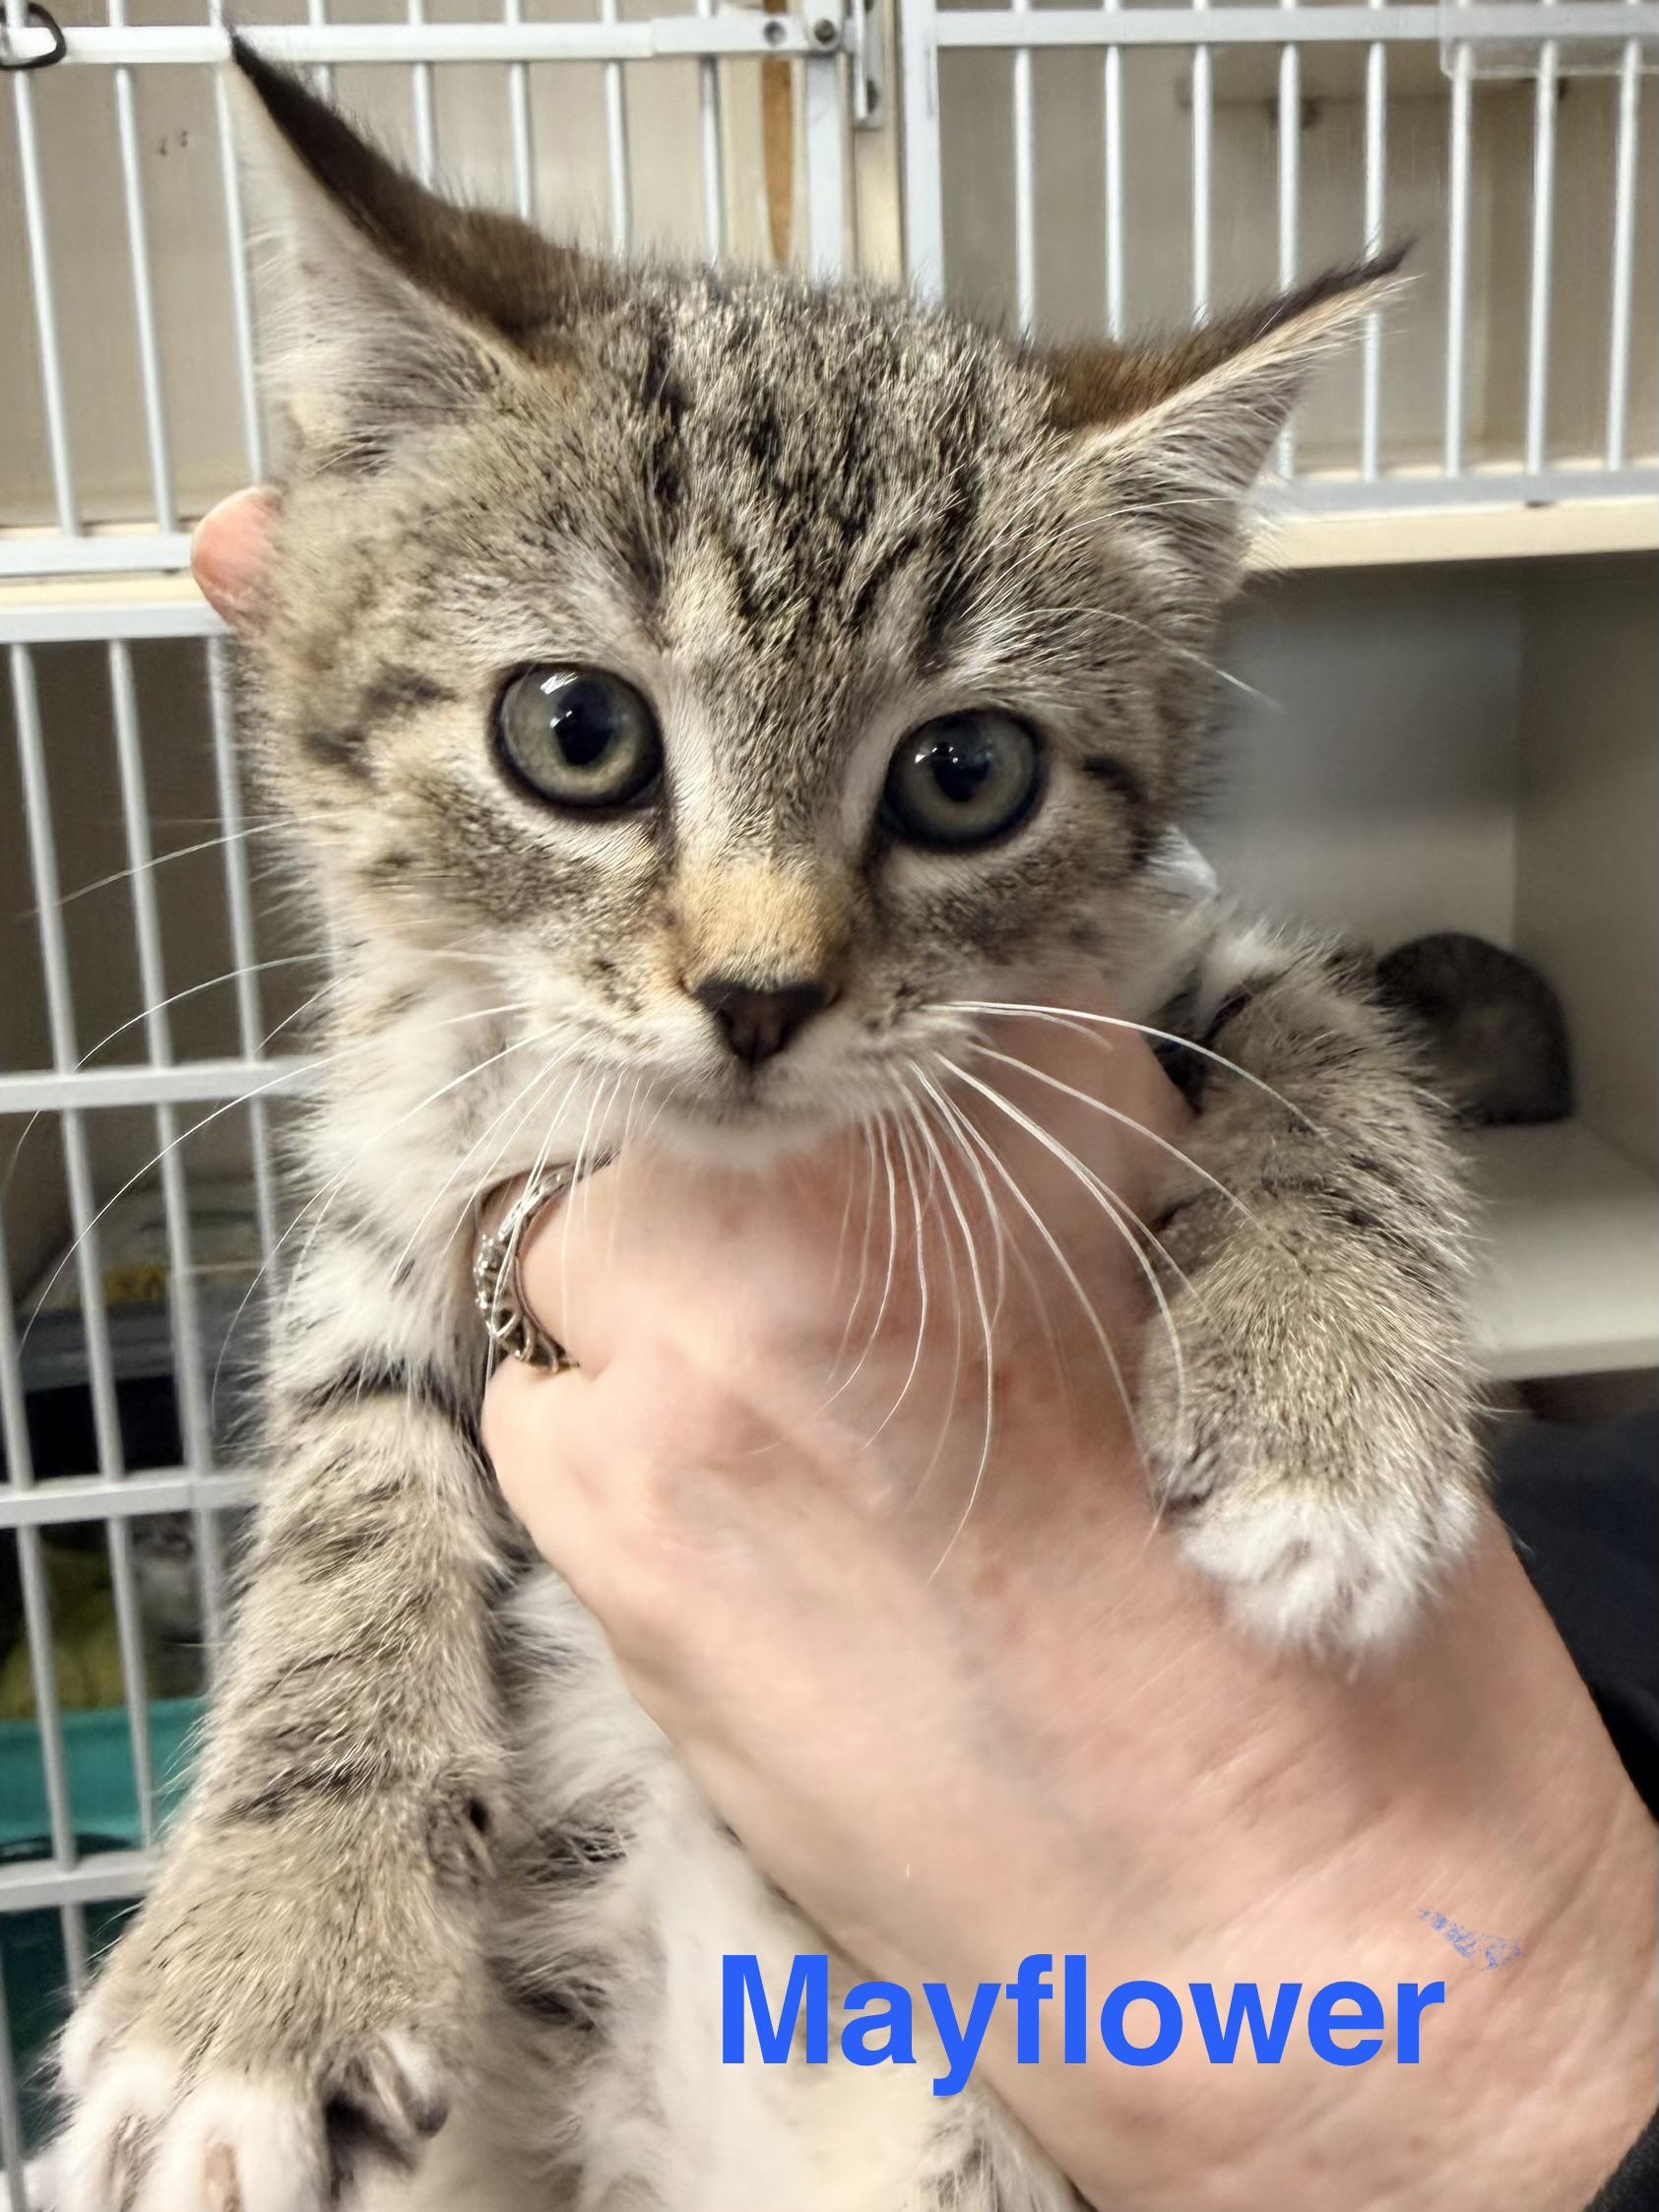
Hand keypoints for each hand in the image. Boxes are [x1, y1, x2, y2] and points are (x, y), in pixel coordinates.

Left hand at [482, 1010, 1655, 2211]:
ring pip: (574, 1240)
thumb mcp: (1228, 1292)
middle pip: (690, 1108)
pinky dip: (594, 1453)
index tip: (843, 1172)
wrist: (1263, 1909)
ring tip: (777, 1460)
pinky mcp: (617, 1506)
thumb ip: (1047, 1170)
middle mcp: (865, 1170)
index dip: (843, 1111)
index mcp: (1051, 1090)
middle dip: (719, 1203)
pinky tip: (724, 1552)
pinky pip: (531, 1407)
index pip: (859, 1022)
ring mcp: (716, 1329)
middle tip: (803, 1334)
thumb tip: (901, 1144)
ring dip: (640, 1322)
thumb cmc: (1282, 1627)